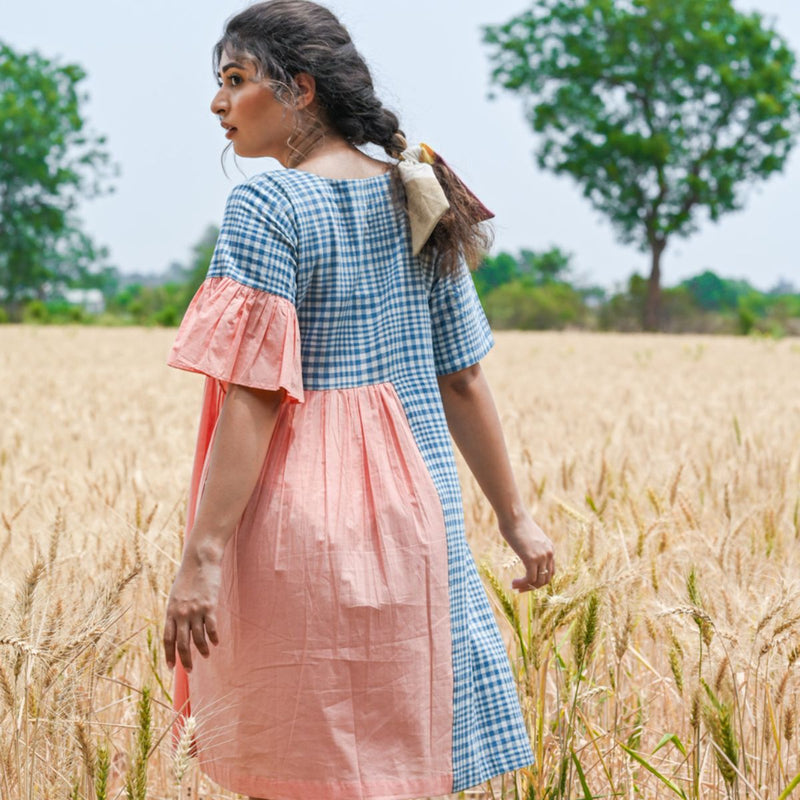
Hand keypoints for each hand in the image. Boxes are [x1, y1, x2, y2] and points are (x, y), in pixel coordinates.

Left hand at [163, 544, 222, 671]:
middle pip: (182, 643)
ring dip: (202, 650)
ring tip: (206, 656)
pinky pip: (211, 627)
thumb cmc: (188, 577)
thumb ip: (177, 611)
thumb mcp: (177, 595)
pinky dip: (213, 637)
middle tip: (190, 671)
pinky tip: (216, 642)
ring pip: (198, 638)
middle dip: (185, 660)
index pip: (167, 639)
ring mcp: (195, 610)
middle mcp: (181, 613)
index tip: (171, 668)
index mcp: (170, 611)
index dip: (169, 655)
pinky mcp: (209, 606)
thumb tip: (178, 627)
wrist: (200, 560)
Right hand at [500, 513, 554, 592]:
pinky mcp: (531, 559)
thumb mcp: (528, 536)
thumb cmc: (515, 523)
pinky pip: (530, 579)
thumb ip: (529, 546)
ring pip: (538, 582)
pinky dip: (522, 584)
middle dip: (533, 587)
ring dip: (526, 587)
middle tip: (520, 588)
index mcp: (549, 548)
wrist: (513, 515)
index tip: (526, 583)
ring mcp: (541, 556)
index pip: (550, 571)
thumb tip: (522, 550)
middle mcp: (549, 553)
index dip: (538, 580)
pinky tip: (513, 583)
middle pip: (546, 579)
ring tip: (514, 586)